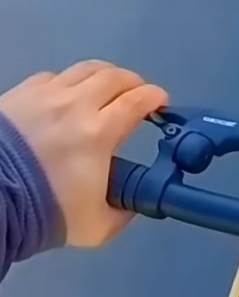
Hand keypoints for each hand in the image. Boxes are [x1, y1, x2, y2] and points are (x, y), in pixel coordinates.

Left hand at [0, 61, 166, 247]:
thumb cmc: (43, 214)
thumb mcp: (96, 227)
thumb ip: (123, 211)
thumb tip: (133, 202)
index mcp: (100, 132)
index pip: (140, 99)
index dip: (156, 97)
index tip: (160, 104)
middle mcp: (77, 104)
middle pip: (116, 77)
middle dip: (134, 84)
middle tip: (136, 97)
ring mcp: (46, 95)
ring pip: (86, 69)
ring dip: (104, 78)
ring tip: (105, 90)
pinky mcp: (20, 94)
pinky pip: (53, 77)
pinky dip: (68, 84)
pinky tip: (65, 99)